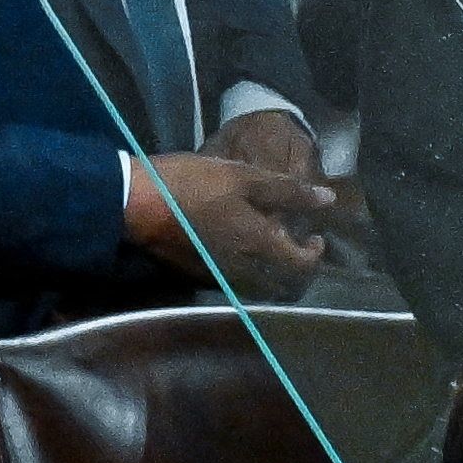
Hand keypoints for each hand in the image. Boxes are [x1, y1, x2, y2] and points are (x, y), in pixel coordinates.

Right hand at [126, 138, 345, 291]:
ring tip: (263, 244)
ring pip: (256, 285)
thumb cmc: (191, 185)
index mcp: (260, 245)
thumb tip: (329, 199)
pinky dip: (243, 269)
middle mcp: (244, 269)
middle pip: (282, 284)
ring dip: (268, 270)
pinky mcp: (195, 274)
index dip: (315, 253)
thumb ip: (287, 191)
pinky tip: (232, 246)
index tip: (315, 236)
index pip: (302, 265)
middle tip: (292, 244)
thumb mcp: (242, 178)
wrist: (134, 204)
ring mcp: (218, 275)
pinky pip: (232, 280)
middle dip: (293, 269)